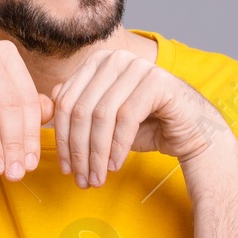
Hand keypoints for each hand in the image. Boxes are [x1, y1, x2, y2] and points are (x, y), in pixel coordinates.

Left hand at [47, 48, 234, 186]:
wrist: (193, 133)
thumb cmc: (147, 127)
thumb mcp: (105, 121)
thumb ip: (78, 110)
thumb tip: (44, 113)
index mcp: (97, 62)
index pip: (66, 102)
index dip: (61, 138)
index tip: (66, 168)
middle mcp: (115, 58)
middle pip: (81, 109)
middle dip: (77, 150)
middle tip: (80, 179)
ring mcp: (137, 66)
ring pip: (101, 115)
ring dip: (96, 154)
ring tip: (96, 178)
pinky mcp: (157, 81)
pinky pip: (126, 118)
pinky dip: (116, 147)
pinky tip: (115, 166)